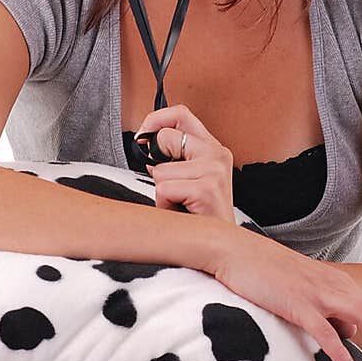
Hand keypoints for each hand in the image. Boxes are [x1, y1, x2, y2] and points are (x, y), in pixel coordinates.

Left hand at [133, 102, 236, 225]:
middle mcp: (217, 153)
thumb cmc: (199, 214)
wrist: (220, 246)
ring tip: (181, 203)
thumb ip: (170, 156)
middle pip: (165, 138)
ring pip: (160, 170)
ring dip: (162, 192)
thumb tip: (144, 143)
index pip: (180, 114)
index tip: (142, 138)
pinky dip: (165, 205)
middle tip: (171, 186)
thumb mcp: (186, 177)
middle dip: (157, 165)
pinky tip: (183, 212)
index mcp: (212, 147)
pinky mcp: (207, 189)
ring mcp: (214, 170)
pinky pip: (164, 189)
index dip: (155, 121)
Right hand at [212, 225, 361, 360]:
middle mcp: (336, 286)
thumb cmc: (266, 270)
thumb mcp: (306, 285)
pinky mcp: (298, 305)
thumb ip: (327, 305)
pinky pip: (328, 333)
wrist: (237, 251)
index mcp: (339, 281)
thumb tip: (344, 332)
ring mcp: (319, 294)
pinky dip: (342, 354)